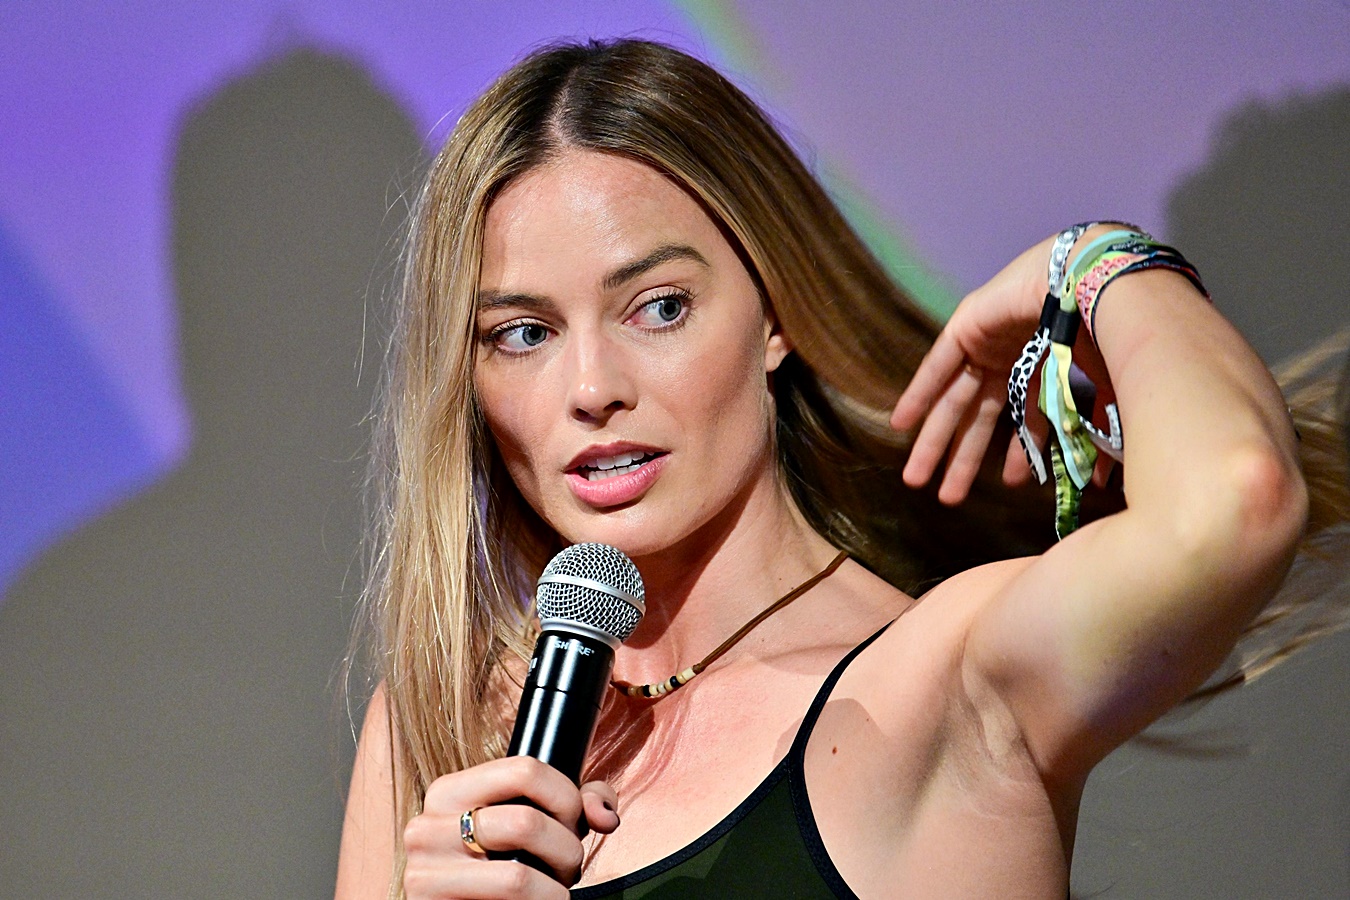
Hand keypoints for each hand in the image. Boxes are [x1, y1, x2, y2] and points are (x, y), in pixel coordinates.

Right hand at [403, 756, 618, 898]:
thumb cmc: (495, 870)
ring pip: (518, 876)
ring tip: (554, 892)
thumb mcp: (527, 826)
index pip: (525, 769)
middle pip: (527, 823)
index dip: (566, 797)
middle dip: (566, 850)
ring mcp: (423, 872)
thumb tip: (605, 816)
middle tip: (568, 867)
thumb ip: (573, 805)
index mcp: (450, 792)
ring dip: (555, 888)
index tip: (572, 821)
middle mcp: (427, 826)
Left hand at [890, 235, 1113, 504]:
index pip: (1027, 420)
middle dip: (964, 460)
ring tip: (917, 480)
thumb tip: (1099, 486)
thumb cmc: (1112, 330)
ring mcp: (989, 341)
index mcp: (1050, 370)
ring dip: (935, 439)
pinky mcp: (968, 325)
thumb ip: (1094, 435)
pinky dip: (919, 394)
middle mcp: (1015, 358)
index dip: (1020, 454)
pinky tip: (900, 425)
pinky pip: (937, 366)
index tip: (1014, 485)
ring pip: (954, 400)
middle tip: (948, 500)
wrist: (1101, 281)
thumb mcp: (1105, 393)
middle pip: (981, 418)